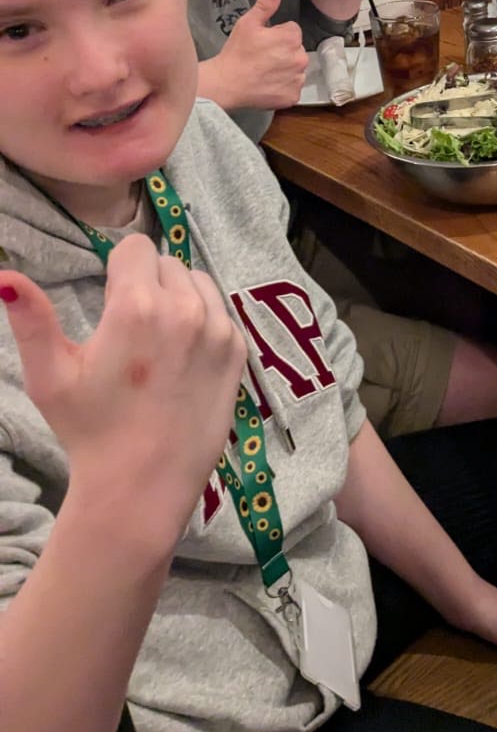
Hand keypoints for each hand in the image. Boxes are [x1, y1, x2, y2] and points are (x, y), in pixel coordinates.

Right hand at [0, 236, 245, 544]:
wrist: (142, 484)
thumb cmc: (90, 430)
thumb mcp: (50, 375)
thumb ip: (30, 318)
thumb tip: (4, 277)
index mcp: (137, 306)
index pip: (135, 248)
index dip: (118, 272)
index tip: (111, 306)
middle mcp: (185, 309)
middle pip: (167, 264)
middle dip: (147, 285)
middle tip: (131, 334)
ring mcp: (218, 330)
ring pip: (198, 283)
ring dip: (179, 299)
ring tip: (157, 345)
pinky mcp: (238, 352)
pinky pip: (221, 313)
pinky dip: (204, 323)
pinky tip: (182, 360)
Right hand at [204, 0, 306, 111]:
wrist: (226, 84)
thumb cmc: (236, 51)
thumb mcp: (248, 23)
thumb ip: (266, 4)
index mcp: (292, 38)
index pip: (292, 31)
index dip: (277, 34)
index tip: (263, 42)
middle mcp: (301, 58)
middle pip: (296, 50)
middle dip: (283, 51)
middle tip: (262, 57)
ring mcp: (298, 79)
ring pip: (296, 69)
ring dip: (285, 69)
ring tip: (264, 71)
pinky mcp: (293, 97)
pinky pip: (293, 87)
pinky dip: (283, 86)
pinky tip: (267, 84)